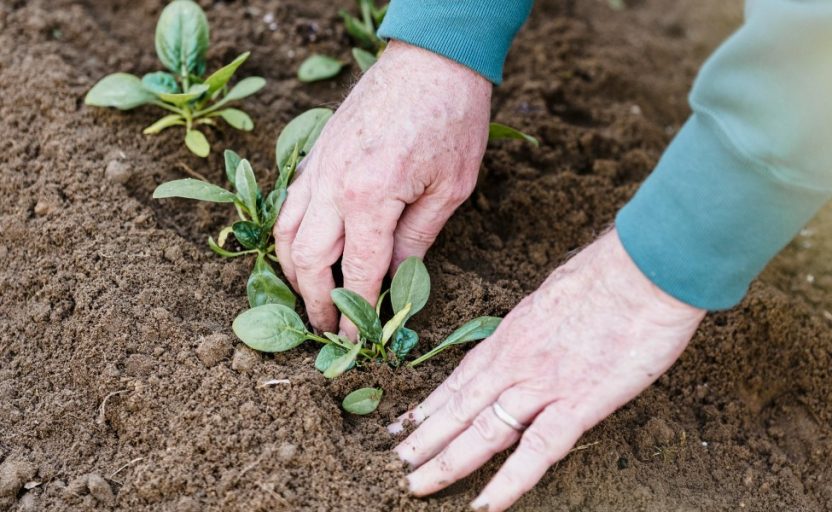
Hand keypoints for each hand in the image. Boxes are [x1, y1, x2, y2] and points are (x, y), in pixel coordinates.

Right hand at [275, 41, 491, 332]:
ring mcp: (318, 167)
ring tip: (310, 299)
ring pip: (286, 233)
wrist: (432, 60)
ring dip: (293, 273)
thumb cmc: (452, 120)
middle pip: (307, 260)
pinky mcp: (315, 153)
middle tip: (326, 329)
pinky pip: (289, 204)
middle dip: (314, 302)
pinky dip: (290, 235)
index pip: (356, 273)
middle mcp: (333, 185)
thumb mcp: (451, 188)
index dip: (357, 312)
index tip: (358, 341)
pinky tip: (304, 251)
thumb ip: (418, 238)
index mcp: (371, 198)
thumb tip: (398, 279)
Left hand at [388, 229, 706, 510]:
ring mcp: (544, 385)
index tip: (405, 424)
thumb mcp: (559, 293)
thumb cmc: (613, 273)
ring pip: (483, 431)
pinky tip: (485, 506)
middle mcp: (517, 362)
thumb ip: (543, 322)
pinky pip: (538, 450)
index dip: (432, 405)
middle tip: (393, 462)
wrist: (646, 268)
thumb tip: (541, 331)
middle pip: (460, 407)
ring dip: (447, 462)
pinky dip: (509, 481)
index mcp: (514, 334)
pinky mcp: (579, 403)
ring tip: (415, 485)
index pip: (462, 378)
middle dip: (424, 438)